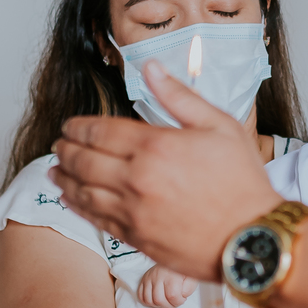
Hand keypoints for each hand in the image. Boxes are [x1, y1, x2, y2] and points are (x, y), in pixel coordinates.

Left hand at [50, 62, 276, 277]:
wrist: (252, 238)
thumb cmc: (243, 183)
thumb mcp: (219, 126)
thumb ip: (179, 97)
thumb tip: (151, 69)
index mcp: (155, 146)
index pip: (100, 131)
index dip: (79, 126)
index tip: (71, 126)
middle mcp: (136, 179)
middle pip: (83, 161)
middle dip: (66, 150)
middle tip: (59, 145)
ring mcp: (133, 211)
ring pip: (83, 191)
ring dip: (63, 178)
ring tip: (55, 170)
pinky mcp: (136, 238)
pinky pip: (95, 219)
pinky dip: (77, 206)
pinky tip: (70, 199)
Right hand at [137, 265, 197, 307]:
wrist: (173, 258)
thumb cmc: (182, 270)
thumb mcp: (192, 277)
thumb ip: (189, 288)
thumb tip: (182, 295)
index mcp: (171, 275)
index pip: (172, 296)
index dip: (178, 301)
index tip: (182, 298)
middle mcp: (158, 276)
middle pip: (159, 300)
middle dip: (169, 305)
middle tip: (174, 301)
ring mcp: (149, 278)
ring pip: (149, 300)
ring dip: (158, 305)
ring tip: (166, 300)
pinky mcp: (144, 279)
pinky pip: (141, 296)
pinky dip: (148, 301)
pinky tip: (157, 299)